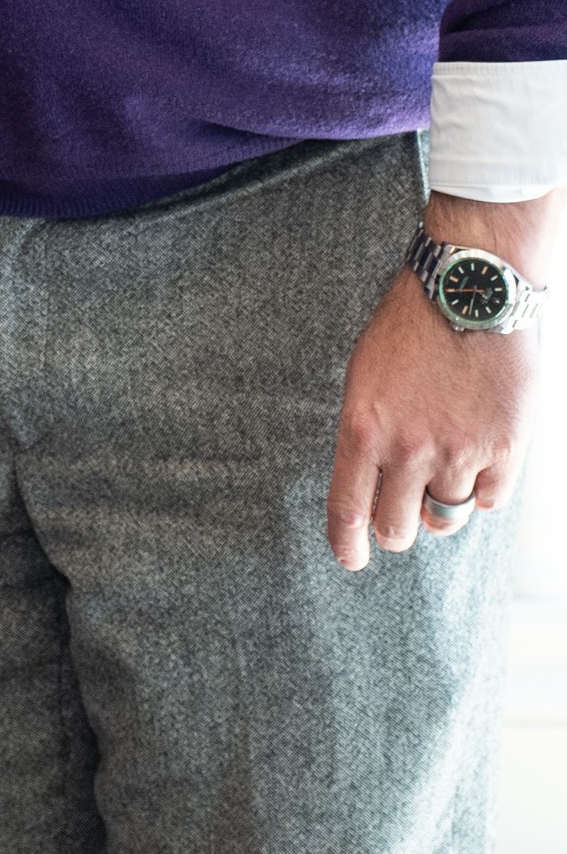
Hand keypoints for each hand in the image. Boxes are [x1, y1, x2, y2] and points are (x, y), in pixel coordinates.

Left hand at [328, 199, 547, 570]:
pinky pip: (490, 499)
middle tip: (399, 519)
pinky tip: (477, 460)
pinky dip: (481, 490)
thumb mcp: (366, 374)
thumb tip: (372, 479)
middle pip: (398, 528)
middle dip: (395, 530)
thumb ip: (369, 430)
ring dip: (440, 507)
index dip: (347, 544)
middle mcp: (409, 448)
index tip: (350, 561)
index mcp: (363, 426)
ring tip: (440, 477)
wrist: (470, 292)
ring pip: (447, 518)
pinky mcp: (505, 451)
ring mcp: (460, 452)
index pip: (348, 507)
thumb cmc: (410, 325)